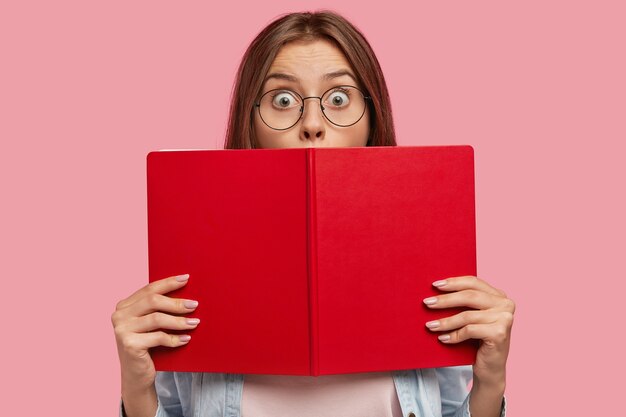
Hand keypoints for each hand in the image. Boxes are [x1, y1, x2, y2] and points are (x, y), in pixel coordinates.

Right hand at [111, 274, 199, 389]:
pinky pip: (158, 337)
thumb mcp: (150, 325)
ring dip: (179, 321)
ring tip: (194, 323)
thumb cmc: (148, 347)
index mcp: (124, 306)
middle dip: (176, 302)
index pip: (149, 289)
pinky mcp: (129, 345)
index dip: (169, 283)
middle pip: (153, 301)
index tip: (186, 278)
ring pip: (157, 319)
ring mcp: (122, 330)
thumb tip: (186, 294)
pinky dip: (175, 338)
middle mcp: (119, 316)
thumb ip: (158, 309)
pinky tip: (186, 339)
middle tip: (194, 305)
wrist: (136, 377)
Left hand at [423, 276, 514, 385]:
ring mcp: (505, 319)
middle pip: (469, 296)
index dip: (453, 282)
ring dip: (445, 321)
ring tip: (430, 325)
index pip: (473, 282)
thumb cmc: (477, 341)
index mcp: (499, 296)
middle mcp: (505, 304)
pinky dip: (453, 335)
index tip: (435, 285)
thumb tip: (435, 291)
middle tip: (427, 303)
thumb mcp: (472, 317)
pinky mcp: (499, 333)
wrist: (491, 369)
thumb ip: (463, 303)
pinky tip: (442, 339)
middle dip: (445, 300)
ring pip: (467, 316)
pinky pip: (469, 330)